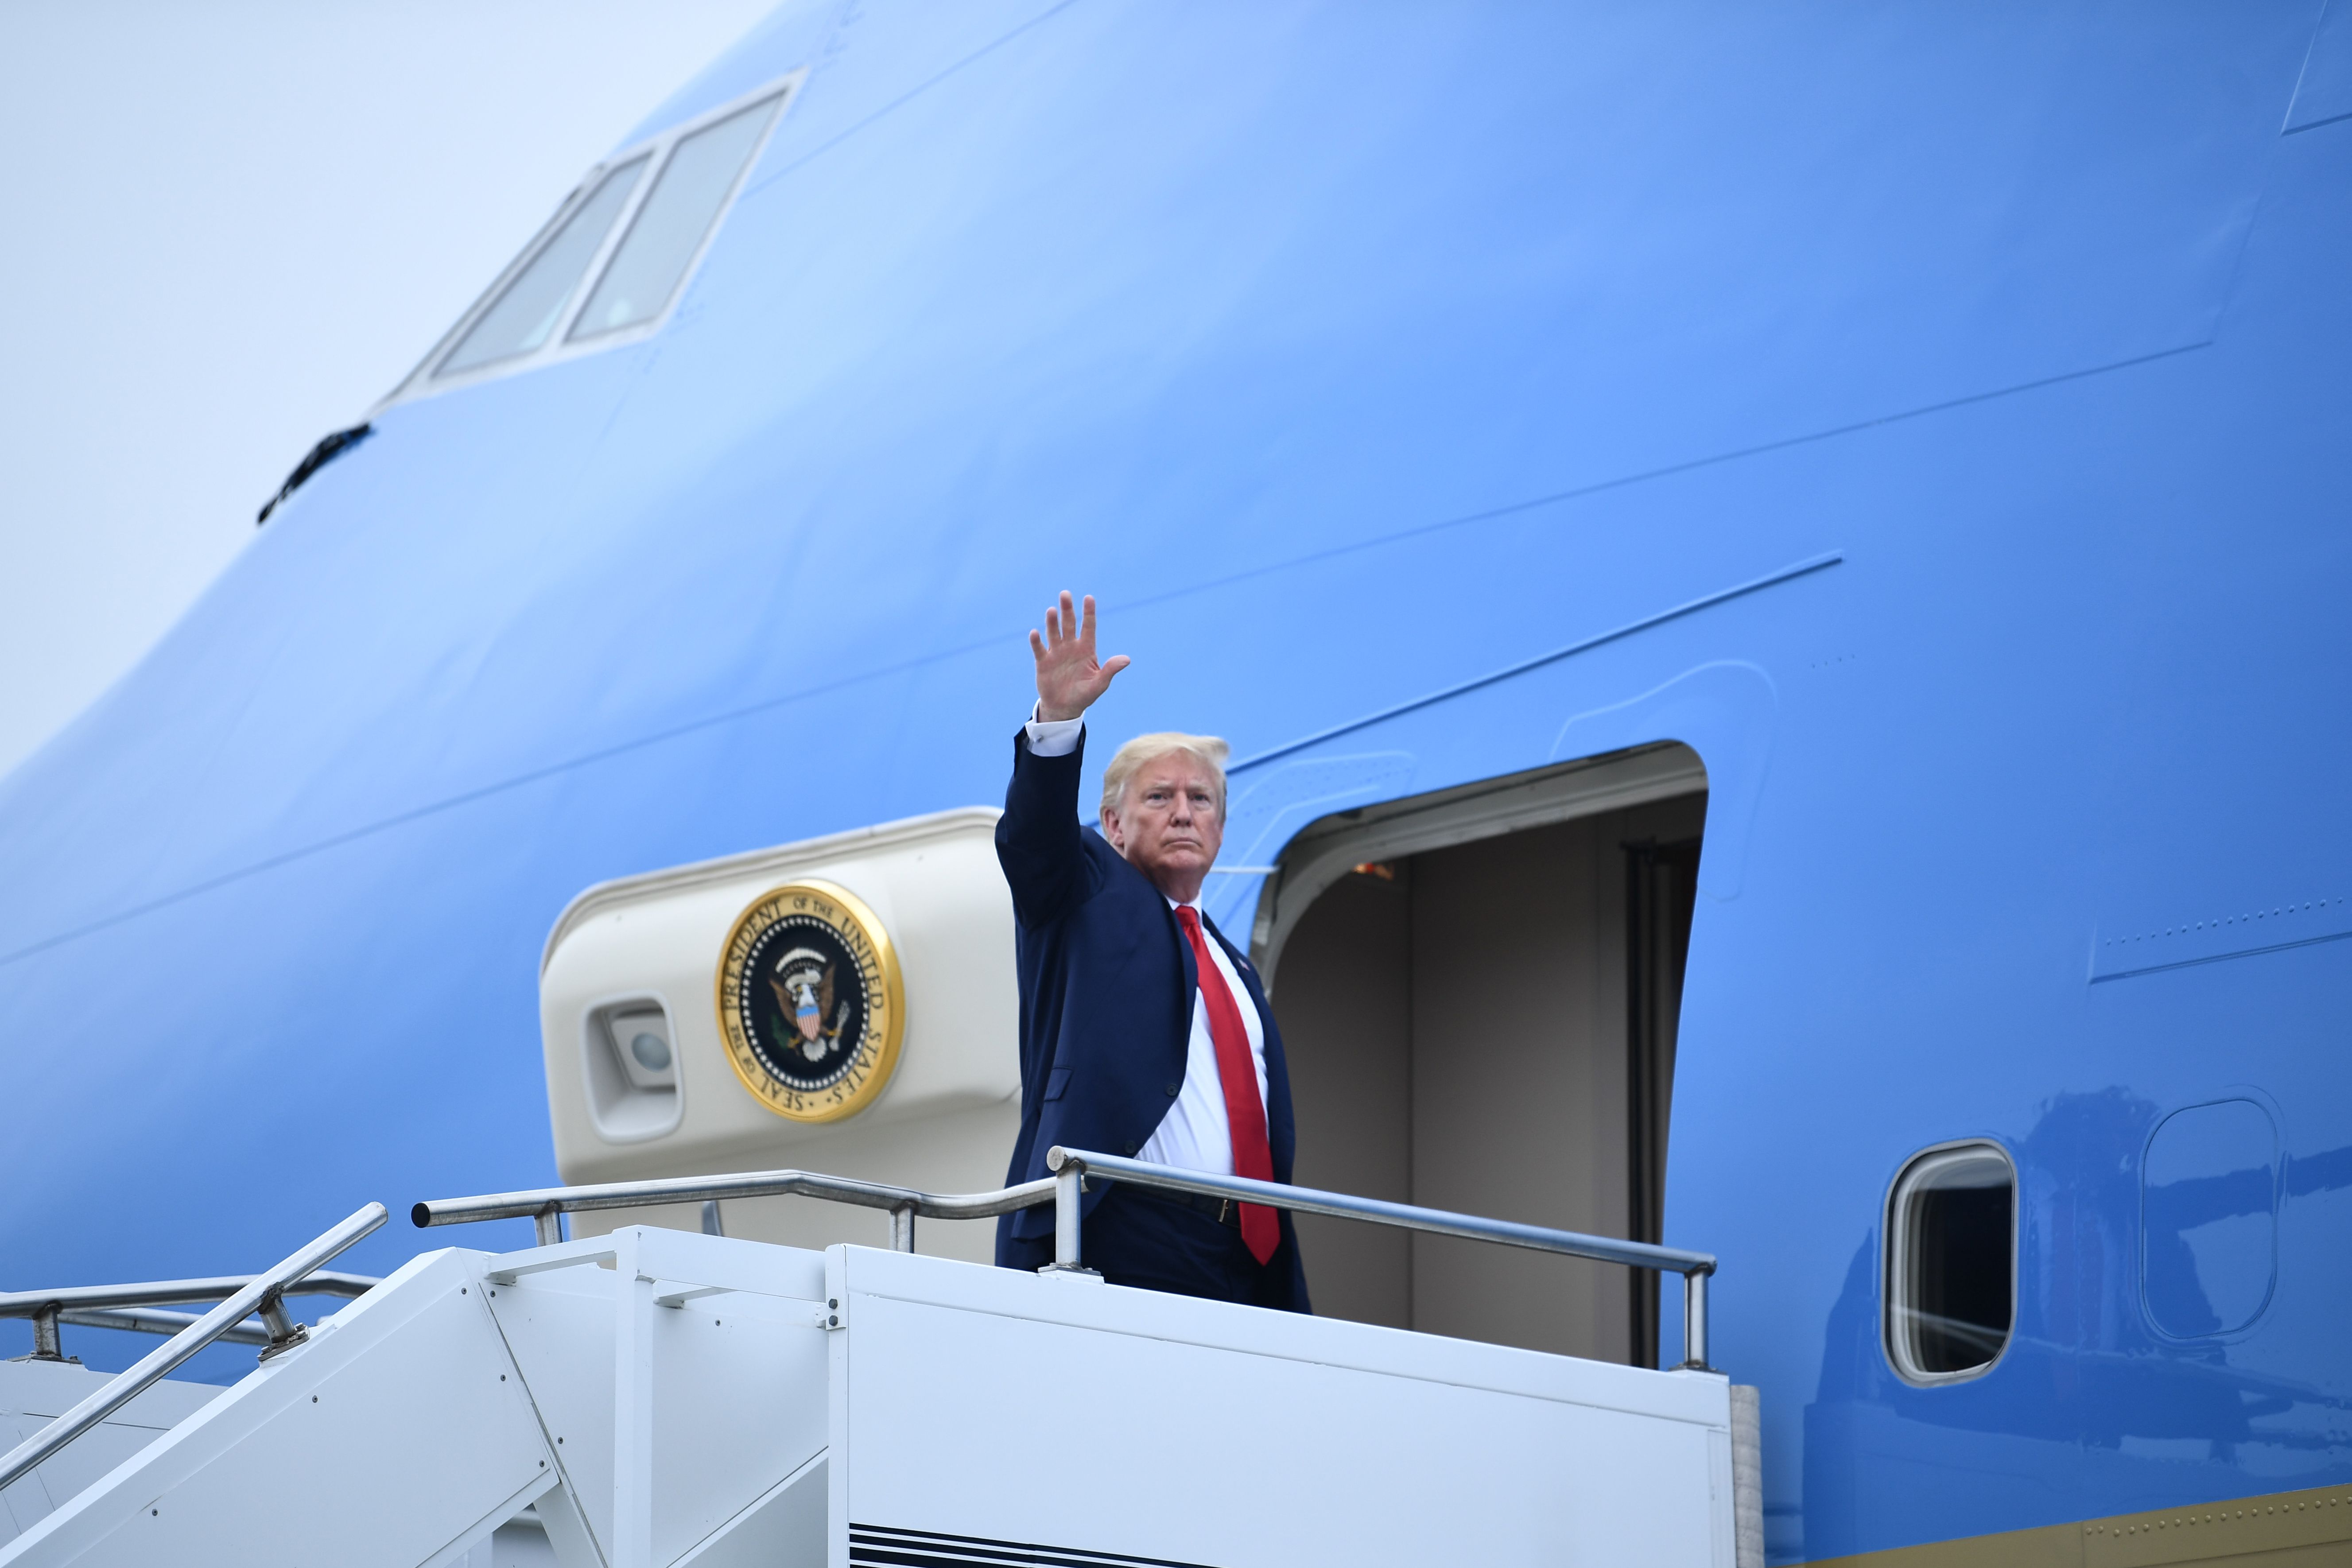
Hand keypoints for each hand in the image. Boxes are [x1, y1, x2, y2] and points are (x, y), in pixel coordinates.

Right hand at [1030, 591, 1129, 722]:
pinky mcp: (1043, 662)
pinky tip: (1035, 633)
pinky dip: (1037, 641)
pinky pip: (1039, 649)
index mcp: (1086, 649)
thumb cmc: (1084, 694)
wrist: (1064, 708)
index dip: (1089, 612)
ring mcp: (1056, 653)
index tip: (1089, 598)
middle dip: (1067, 610)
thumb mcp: (1100, 684)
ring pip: (1054, 633)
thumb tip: (1127, 659)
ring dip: (1052, 622)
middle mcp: (1070, 647)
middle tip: (1065, 594)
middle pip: (1069, 624)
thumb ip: (1110, 670)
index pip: (1088, 627)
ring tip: (1052, 610)